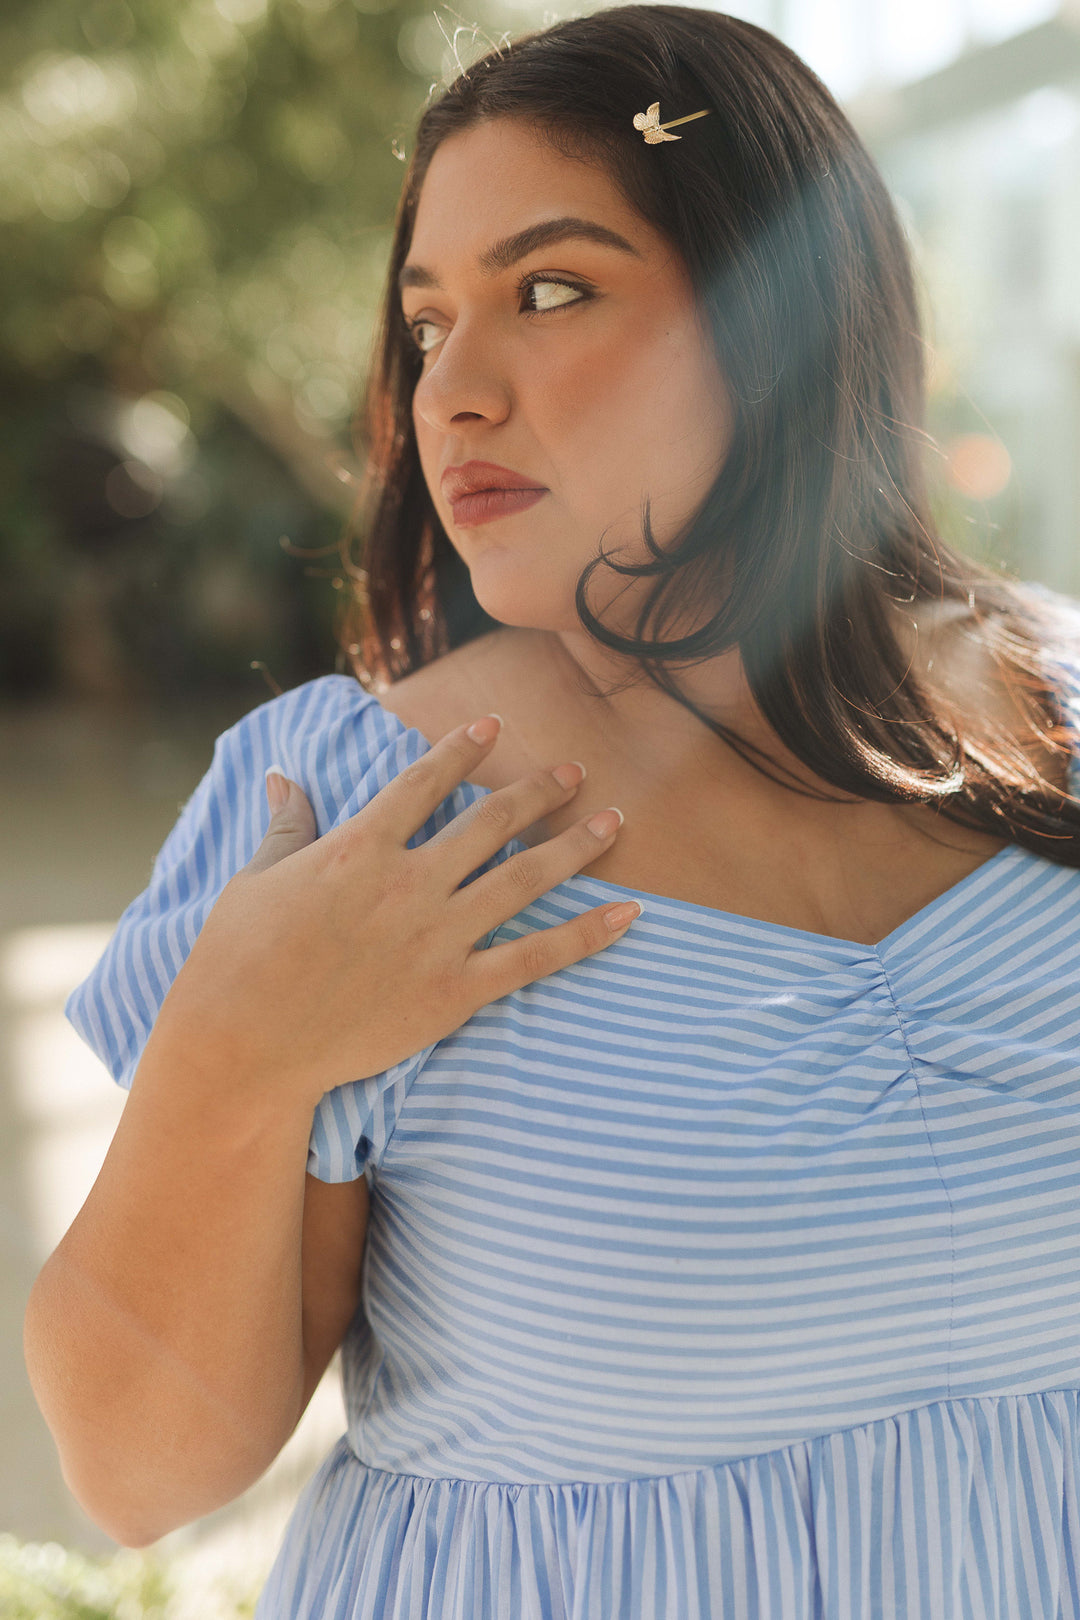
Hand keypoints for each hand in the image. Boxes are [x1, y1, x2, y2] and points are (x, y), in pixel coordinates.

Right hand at [149, 715, 639, 1108]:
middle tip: (575, 771)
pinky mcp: (455, 992)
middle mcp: (410, 882)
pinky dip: (587, 935)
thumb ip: (287, 825)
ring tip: (614, 820)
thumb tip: (283, 776)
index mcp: (359, 848)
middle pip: (492, 821)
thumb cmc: (237, 961)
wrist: (246, 1046)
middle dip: (539, 790)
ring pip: (526, 878)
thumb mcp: (255, 880)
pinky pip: (536, 957)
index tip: (494, 726)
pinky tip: (629, 914)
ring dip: (576, 845)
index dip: (463, 749)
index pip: (425, 781)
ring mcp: (438, 937)